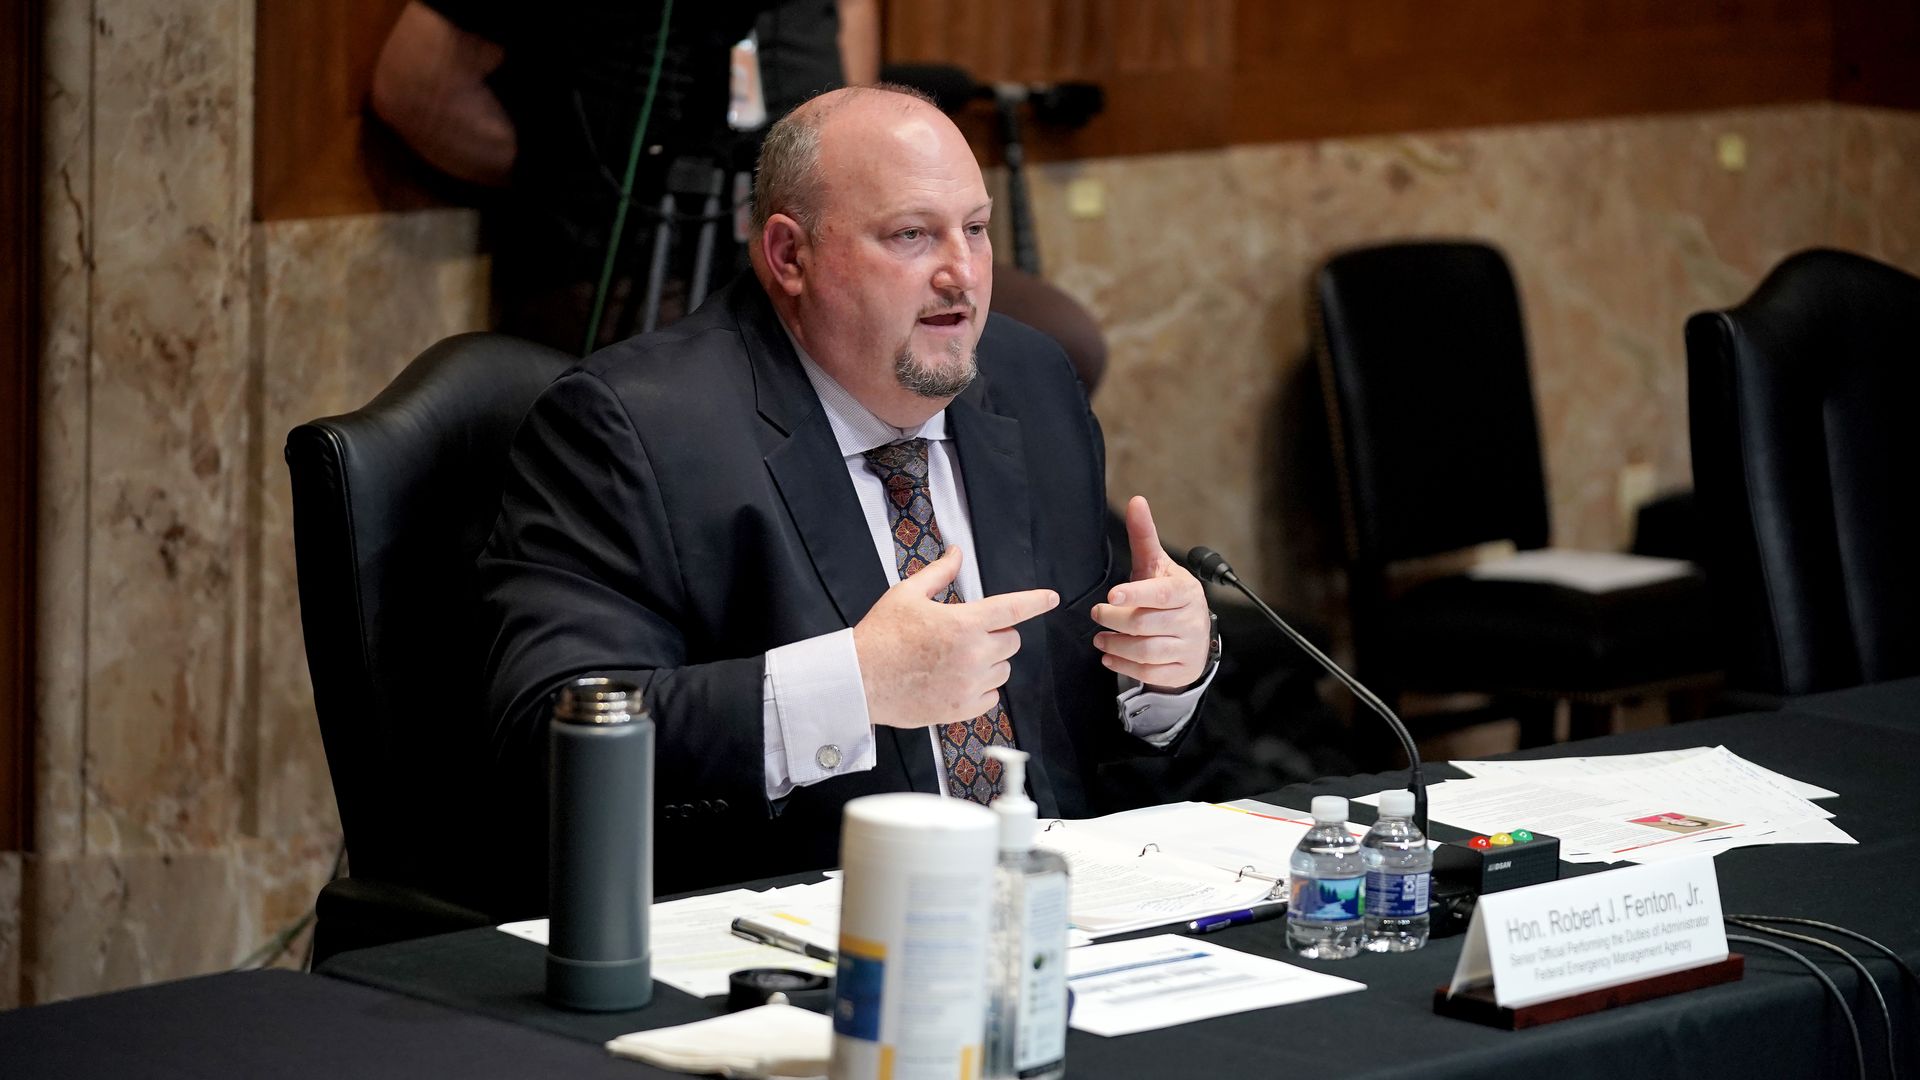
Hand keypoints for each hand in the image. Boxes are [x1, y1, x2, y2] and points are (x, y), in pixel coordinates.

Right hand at [852, 546, 1058, 728]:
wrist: (859, 679)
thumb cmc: (881, 636)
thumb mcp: (907, 594)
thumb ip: (939, 573)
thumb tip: (956, 553)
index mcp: (963, 623)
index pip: (1012, 607)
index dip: (1036, 600)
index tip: (1051, 598)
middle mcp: (973, 654)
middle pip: (1011, 640)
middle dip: (996, 633)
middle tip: (967, 634)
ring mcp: (970, 684)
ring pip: (1003, 669)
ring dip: (990, 662)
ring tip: (958, 659)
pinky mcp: (962, 708)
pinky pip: (992, 697)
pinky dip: (981, 688)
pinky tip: (956, 680)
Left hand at [1093, 496, 1211, 691]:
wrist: (1194, 636)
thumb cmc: (1168, 596)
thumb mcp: (1157, 566)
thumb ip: (1145, 537)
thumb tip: (1136, 500)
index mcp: (1186, 591)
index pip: (1161, 594)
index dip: (1136, 594)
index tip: (1111, 595)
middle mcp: (1191, 620)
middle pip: (1146, 624)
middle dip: (1115, 620)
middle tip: (1097, 615)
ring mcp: (1188, 647)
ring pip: (1146, 651)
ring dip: (1116, 645)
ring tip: (1099, 638)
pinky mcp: (1181, 671)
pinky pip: (1150, 672)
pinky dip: (1125, 665)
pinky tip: (1109, 655)